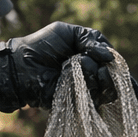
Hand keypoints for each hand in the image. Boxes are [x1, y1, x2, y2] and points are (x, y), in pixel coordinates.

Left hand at [0, 22, 116, 111]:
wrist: (23, 64)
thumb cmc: (43, 45)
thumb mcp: (69, 33)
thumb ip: (92, 40)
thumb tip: (111, 58)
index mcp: (91, 59)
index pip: (114, 63)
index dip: (111, 58)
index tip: (101, 52)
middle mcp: (91, 76)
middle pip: (114, 77)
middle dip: (103, 65)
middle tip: (85, 58)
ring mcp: (86, 91)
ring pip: (107, 87)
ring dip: (92, 71)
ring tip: (76, 64)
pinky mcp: (78, 104)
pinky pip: (94, 97)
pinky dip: (85, 82)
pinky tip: (71, 76)